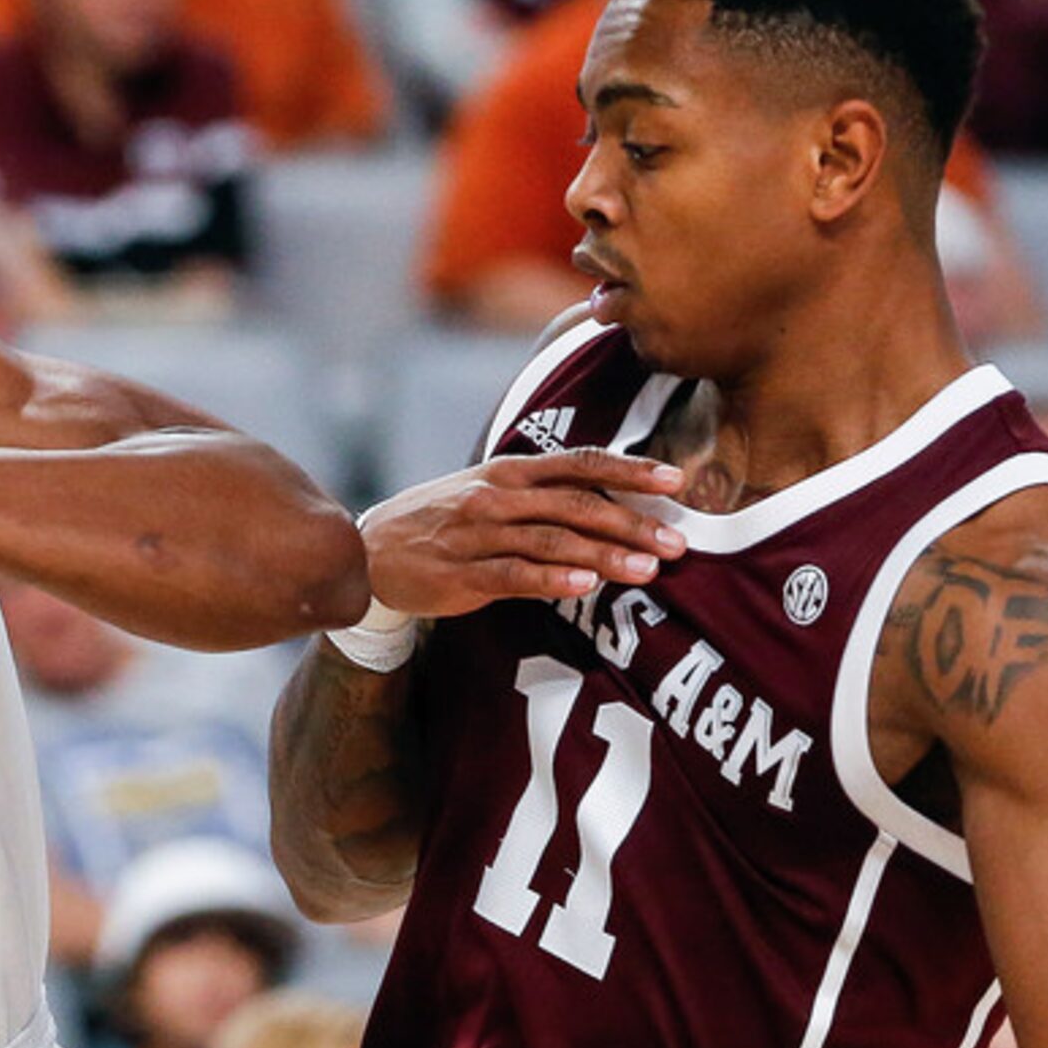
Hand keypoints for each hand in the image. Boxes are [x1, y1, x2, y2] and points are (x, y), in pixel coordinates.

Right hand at [359, 449, 685, 621]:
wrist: (370, 554)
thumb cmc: (440, 523)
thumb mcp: (486, 493)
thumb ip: (540, 495)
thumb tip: (607, 501)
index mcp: (508, 473)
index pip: (579, 462)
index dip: (629, 470)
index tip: (676, 481)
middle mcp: (496, 497)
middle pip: (576, 502)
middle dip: (632, 522)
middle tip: (677, 543)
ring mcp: (478, 535)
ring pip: (553, 539)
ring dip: (605, 554)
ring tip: (648, 569)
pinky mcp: (463, 574)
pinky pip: (515, 574)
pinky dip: (553, 578)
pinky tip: (585, 584)